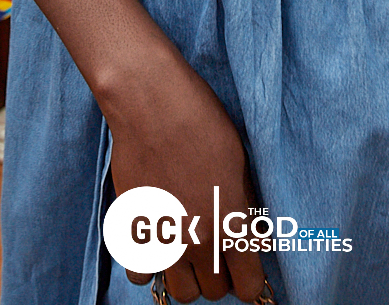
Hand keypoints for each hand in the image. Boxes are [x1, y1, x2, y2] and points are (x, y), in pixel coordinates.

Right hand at [105, 47, 266, 302]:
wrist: (150, 103)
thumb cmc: (201, 120)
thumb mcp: (239, 160)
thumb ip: (246, 205)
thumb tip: (256, 235)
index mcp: (231, 221)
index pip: (248, 283)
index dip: (250, 281)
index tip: (247, 272)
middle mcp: (198, 240)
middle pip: (215, 292)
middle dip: (220, 276)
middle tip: (217, 252)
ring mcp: (163, 238)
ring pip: (181, 293)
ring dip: (188, 277)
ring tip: (189, 251)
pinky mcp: (133, 230)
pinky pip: (141, 274)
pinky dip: (150, 266)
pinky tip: (157, 241)